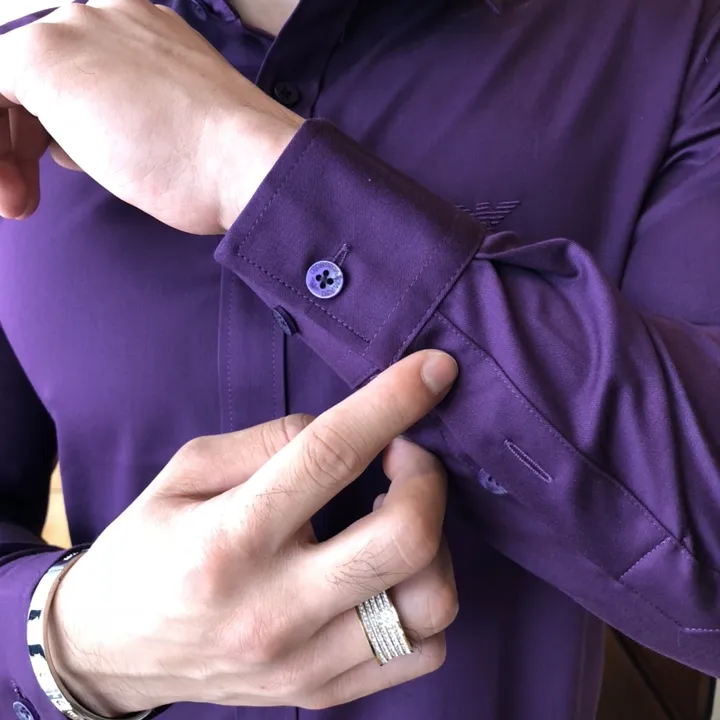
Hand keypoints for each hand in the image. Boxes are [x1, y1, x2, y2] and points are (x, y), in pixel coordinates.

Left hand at [0, 0, 301, 232]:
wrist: (249, 162)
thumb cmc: (223, 167)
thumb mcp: (169, 133)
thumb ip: (122, 119)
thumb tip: (73, 143)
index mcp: (142, 32)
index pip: (76, 72)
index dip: (52, 128)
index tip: (60, 170)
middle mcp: (105, 17)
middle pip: (36, 75)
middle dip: (20, 140)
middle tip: (24, 196)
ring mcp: (75, 30)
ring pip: (9, 82)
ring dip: (6, 148)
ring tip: (19, 201)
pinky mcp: (45, 57)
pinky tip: (9, 186)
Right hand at [47, 350, 459, 713]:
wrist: (110, 653)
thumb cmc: (148, 548)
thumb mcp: (185, 472)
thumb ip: (266, 442)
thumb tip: (345, 427)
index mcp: (231, 536)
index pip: (332, 456)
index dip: (394, 402)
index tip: (434, 369)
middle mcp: (275, 606)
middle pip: (405, 539)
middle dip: (429, 478)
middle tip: (405, 455)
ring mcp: (305, 661)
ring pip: (429, 605)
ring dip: (435, 542)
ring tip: (399, 517)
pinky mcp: (324, 692)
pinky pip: (422, 651)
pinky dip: (424, 602)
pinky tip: (392, 574)